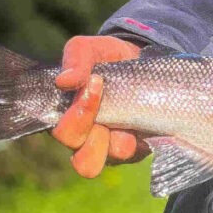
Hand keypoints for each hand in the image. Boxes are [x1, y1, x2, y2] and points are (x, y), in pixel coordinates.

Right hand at [51, 35, 147, 178]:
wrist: (144, 58)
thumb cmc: (109, 57)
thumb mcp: (92, 49)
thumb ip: (75, 59)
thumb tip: (63, 81)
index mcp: (71, 118)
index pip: (64, 134)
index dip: (77, 117)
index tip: (95, 83)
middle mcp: (90, 139)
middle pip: (85, 163)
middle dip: (96, 138)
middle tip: (110, 108)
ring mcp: (116, 146)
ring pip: (114, 159)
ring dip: (123, 139)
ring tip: (131, 118)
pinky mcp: (140, 148)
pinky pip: (140, 155)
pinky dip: (145, 139)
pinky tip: (149, 120)